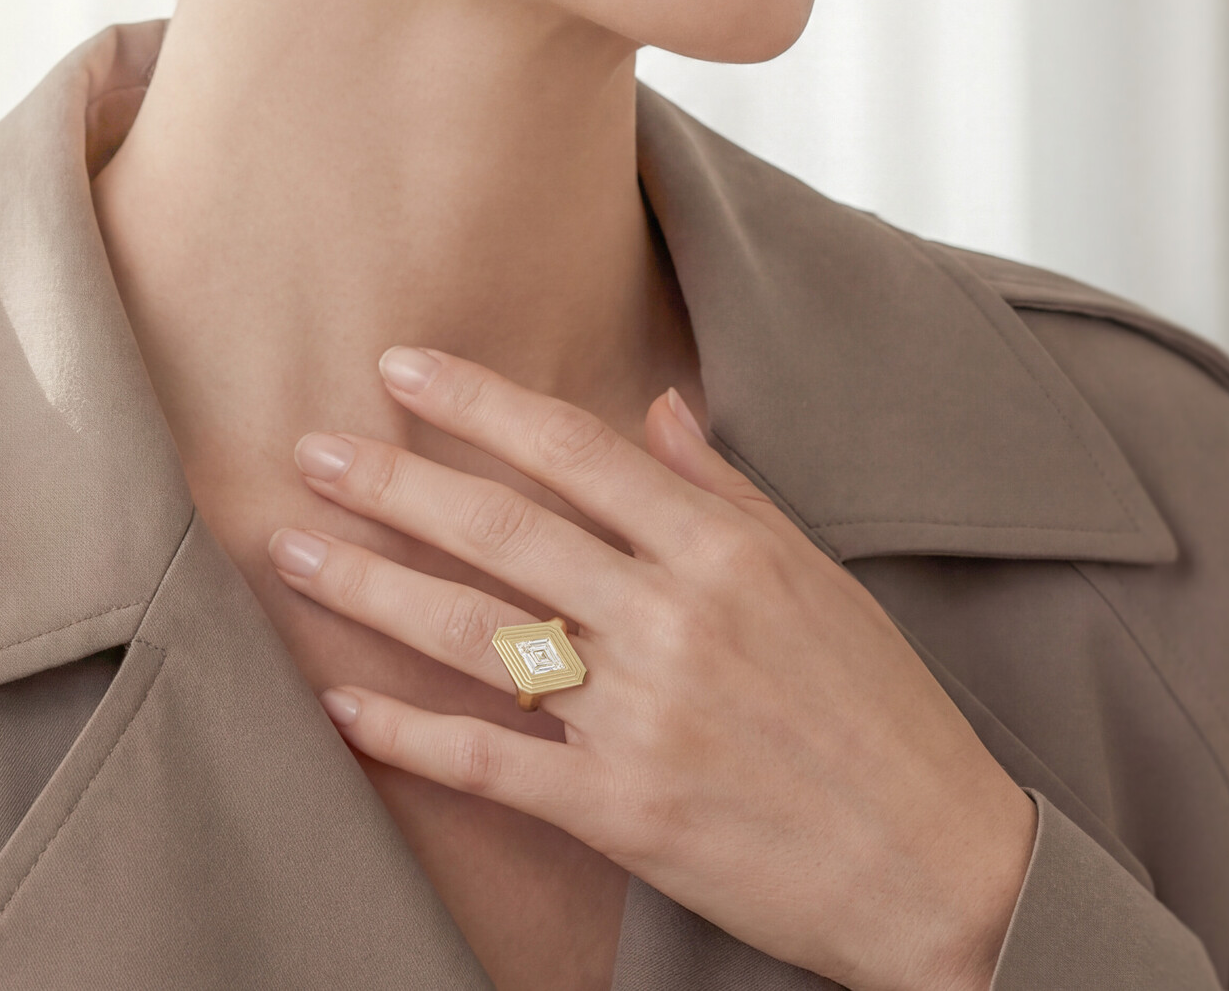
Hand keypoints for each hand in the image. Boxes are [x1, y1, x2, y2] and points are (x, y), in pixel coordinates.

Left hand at [268, 348, 1033, 990]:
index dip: (478, 402)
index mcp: (724, 549)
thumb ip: (725, 486)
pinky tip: (343, 703)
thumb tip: (657, 405)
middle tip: (309, 450)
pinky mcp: (622, 811)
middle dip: (395, 483)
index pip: (574, 450)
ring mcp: (644, 716)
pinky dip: (410, 732)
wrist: (935, 862)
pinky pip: (492, 762)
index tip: (401, 365)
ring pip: (478, 633)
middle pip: (504, 530)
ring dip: (373, 587)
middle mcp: (674, 618)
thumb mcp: (817, 573)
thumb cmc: (880, 707)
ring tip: (294, 550)